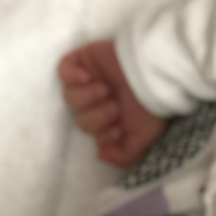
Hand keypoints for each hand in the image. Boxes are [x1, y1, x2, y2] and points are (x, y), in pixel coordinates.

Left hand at [58, 41, 167, 167]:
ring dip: (87, 98)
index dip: (104, 134)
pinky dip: (72, 76)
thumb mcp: (145, 139)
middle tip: (115, 106)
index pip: (94, 134)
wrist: (152, 74)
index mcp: (113, 119)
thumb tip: (101, 154)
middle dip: (97, 117)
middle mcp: (100, 102)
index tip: (119, 128)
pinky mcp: (84, 61)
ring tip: (105, 90)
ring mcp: (90, 80)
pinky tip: (87, 78)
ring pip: (70, 97)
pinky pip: (63, 70)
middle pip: (81, 119)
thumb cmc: (151, 106)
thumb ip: (124, 155)